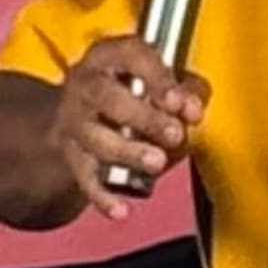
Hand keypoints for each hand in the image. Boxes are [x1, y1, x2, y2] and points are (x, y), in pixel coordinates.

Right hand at [51, 32, 204, 219]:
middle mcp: (86, 85)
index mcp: (109, 56)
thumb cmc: (127, 92)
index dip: (158, 78)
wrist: (77, 118)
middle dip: (144, 116)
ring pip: (95, 138)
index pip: (131, 56)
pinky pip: (85, 180)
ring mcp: (75, 122)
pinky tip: (122, 210)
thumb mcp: (154, 79)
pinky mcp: (72, 158)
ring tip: (156, 162)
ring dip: (127, 151)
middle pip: (108, 98)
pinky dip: (103, 197)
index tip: (181, 102)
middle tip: (176, 134)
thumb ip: (184, 89)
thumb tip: (196, 104)